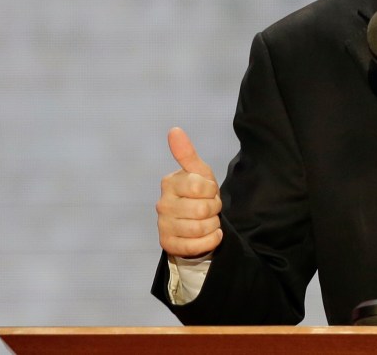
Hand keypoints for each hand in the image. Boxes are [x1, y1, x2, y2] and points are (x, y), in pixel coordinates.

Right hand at [156, 127, 222, 256]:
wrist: (196, 223)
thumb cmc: (199, 194)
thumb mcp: (199, 173)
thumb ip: (187, 154)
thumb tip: (174, 130)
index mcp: (169, 183)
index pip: (199, 187)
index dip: (211, 191)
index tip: (209, 192)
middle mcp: (162, 204)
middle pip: (202, 210)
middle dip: (214, 209)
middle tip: (210, 208)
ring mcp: (163, 226)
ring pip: (200, 229)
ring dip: (212, 225)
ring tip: (208, 221)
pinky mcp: (168, 245)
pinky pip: (196, 246)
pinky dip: (210, 241)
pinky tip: (210, 235)